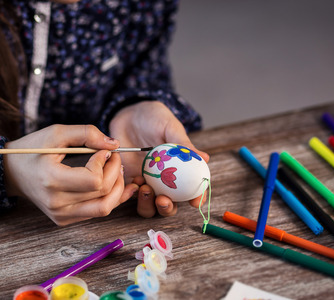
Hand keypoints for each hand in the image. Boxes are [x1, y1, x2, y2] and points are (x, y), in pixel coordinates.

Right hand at [3, 124, 138, 224]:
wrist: (11, 172)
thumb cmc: (33, 150)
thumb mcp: (56, 133)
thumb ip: (86, 133)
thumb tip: (115, 144)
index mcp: (52, 180)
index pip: (94, 180)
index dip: (105, 163)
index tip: (103, 150)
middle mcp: (56, 203)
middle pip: (103, 193)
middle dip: (116, 171)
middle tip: (114, 157)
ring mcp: (60, 215)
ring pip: (105, 207)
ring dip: (118, 188)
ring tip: (117, 170)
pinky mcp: (64, 220)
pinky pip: (97, 212)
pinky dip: (111, 198)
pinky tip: (117, 183)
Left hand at [109, 101, 209, 217]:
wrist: (128, 114)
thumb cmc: (153, 118)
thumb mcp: (170, 127)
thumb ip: (183, 144)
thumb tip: (205, 158)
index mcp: (181, 169)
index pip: (192, 189)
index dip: (196, 198)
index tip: (195, 202)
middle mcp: (165, 180)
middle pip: (170, 204)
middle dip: (168, 208)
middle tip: (163, 199)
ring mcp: (147, 182)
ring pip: (150, 206)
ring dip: (149, 204)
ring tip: (145, 189)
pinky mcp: (129, 181)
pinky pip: (131, 196)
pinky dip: (132, 194)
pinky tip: (133, 181)